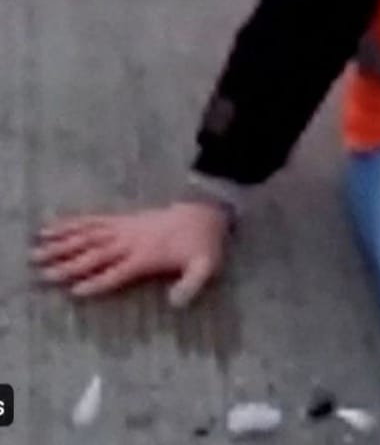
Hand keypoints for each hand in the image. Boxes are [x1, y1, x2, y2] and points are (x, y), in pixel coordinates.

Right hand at [31, 202, 229, 307]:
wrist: (205, 211)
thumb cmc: (203, 244)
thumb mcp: (206, 266)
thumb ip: (192, 285)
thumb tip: (175, 303)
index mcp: (146, 256)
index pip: (117, 272)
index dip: (97, 282)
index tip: (75, 291)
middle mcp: (130, 242)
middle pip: (95, 254)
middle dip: (70, 265)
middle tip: (45, 274)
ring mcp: (123, 228)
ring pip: (88, 236)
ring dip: (62, 244)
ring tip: (38, 251)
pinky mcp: (121, 219)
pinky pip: (92, 221)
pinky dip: (70, 224)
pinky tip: (51, 227)